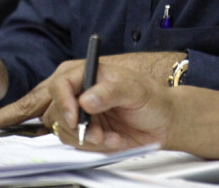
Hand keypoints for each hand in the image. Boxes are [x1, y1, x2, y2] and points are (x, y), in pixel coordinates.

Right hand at [45, 60, 218, 158]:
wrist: (162, 122)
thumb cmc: (151, 98)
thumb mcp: (135, 90)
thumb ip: (110, 92)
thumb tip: (85, 100)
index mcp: (88, 73)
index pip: (60, 83)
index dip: (63, 101)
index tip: (76, 118)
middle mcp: (80, 92)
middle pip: (56, 110)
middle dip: (76, 126)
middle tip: (97, 133)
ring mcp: (81, 113)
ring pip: (64, 130)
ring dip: (87, 139)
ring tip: (109, 136)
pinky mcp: (86, 131)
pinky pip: (77, 143)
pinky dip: (94, 146)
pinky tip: (113, 139)